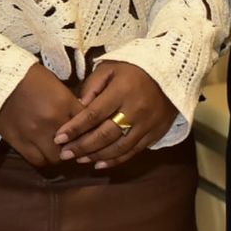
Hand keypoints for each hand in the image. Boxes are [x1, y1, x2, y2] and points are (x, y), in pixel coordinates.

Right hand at [0, 63, 85, 167]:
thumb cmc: (28, 76)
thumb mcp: (55, 83)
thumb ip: (69, 102)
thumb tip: (81, 116)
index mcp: (64, 102)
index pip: (87, 123)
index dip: (90, 129)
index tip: (88, 132)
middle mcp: (53, 121)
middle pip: (74, 145)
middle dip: (75, 146)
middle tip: (73, 144)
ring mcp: (35, 134)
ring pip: (56, 158)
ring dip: (59, 155)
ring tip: (57, 150)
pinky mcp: (19, 142)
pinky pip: (37, 160)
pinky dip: (42, 158)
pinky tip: (42, 152)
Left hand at [52, 62, 176, 169]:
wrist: (172, 72)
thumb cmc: (135, 68)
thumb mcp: (111, 67)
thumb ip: (93, 85)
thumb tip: (78, 106)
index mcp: (121, 91)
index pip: (93, 114)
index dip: (75, 128)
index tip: (59, 137)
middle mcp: (135, 110)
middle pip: (104, 135)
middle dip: (82, 146)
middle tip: (64, 154)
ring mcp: (146, 124)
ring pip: (118, 147)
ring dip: (96, 156)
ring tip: (79, 159)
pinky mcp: (155, 134)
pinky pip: (133, 151)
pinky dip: (115, 160)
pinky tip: (99, 164)